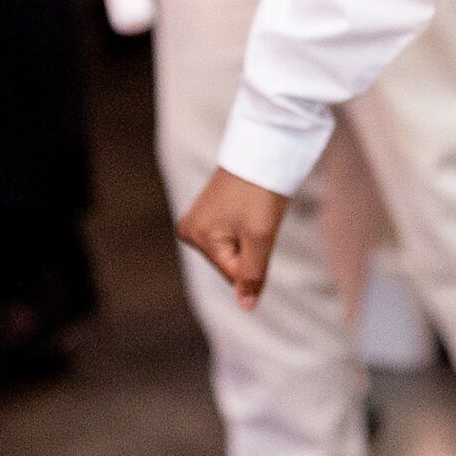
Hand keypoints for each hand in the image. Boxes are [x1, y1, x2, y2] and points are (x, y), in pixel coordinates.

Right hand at [177, 169, 289, 309]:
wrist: (265, 148)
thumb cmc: (262, 191)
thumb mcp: (260, 237)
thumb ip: (252, 274)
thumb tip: (246, 307)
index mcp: (196, 236)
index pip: (233, 273)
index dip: (257, 259)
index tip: (260, 227)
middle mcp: (190, 229)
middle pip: (232, 263)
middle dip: (253, 247)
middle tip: (258, 216)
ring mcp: (199, 219)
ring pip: (235, 249)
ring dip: (253, 237)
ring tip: (254, 209)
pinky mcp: (210, 211)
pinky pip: (234, 234)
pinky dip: (250, 228)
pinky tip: (251, 207)